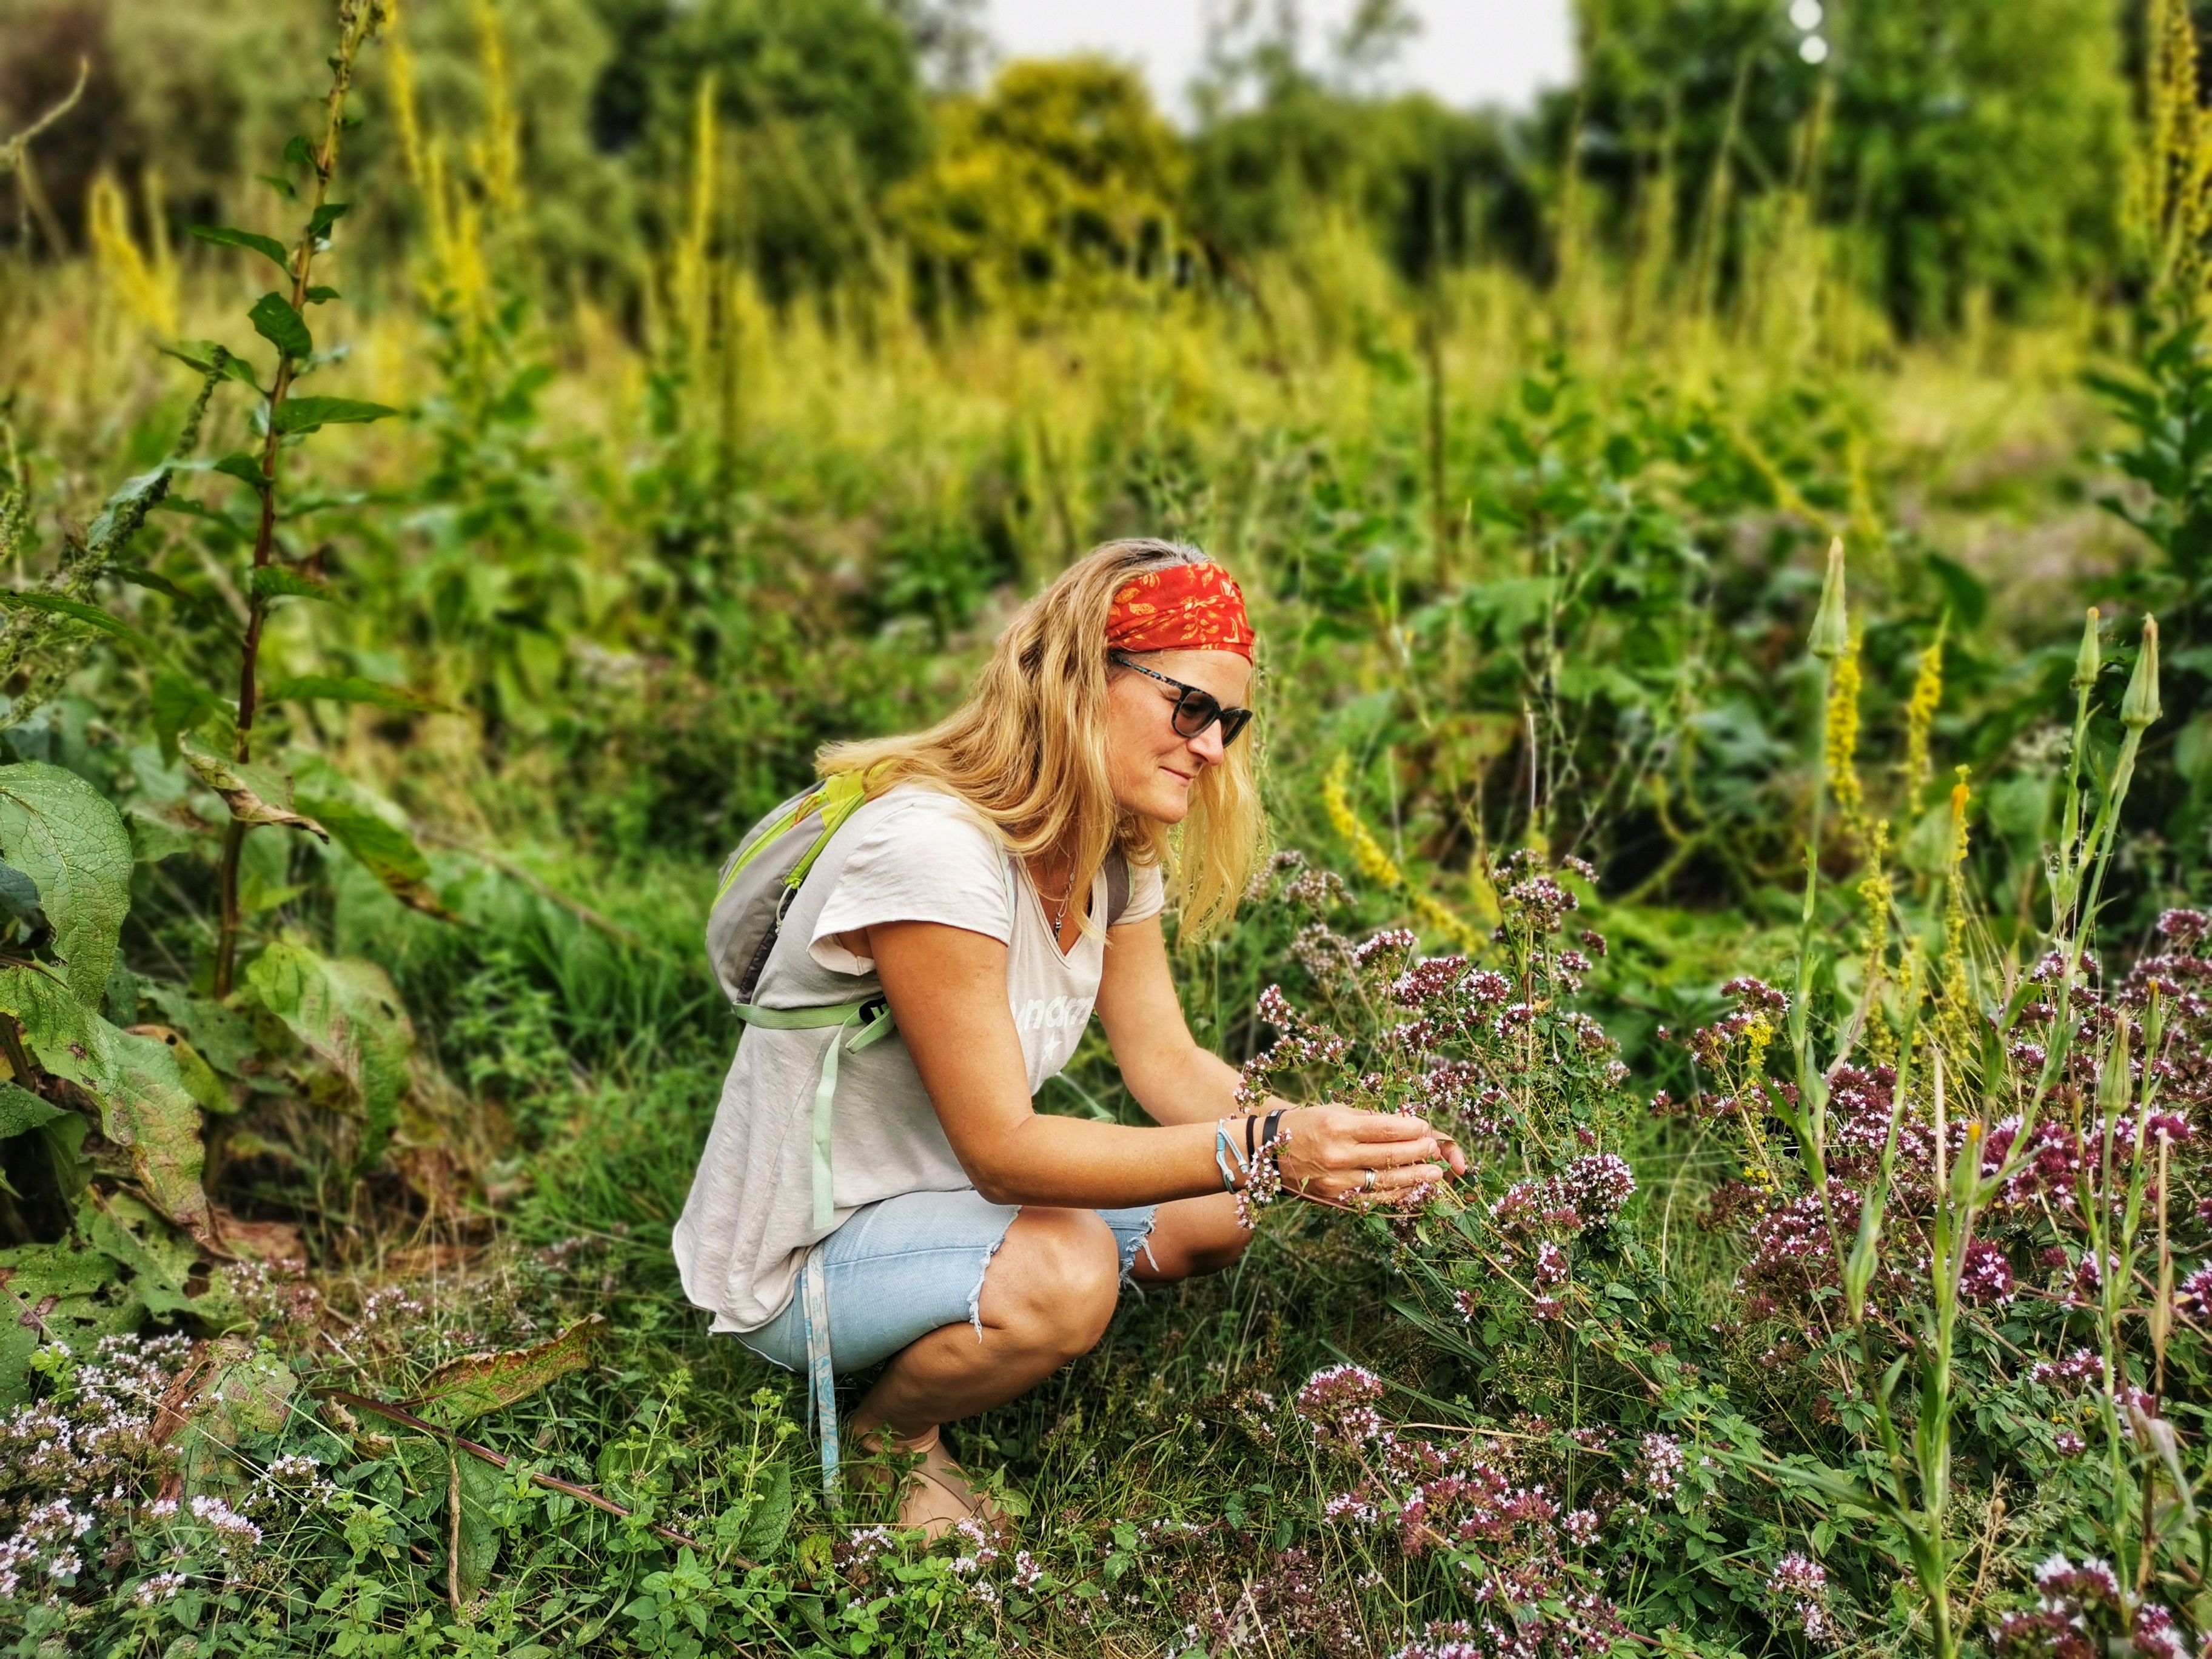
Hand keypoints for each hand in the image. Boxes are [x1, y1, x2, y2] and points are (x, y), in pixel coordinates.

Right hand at [1271, 1105, 1462, 1205]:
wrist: (1268, 1153)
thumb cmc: (1306, 1124)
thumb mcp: (1334, 1111)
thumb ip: (1369, 1119)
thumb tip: (1406, 1125)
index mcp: (1338, 1126)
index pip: (1384, 1129)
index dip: (1410, 1129)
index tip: (1425, 1127)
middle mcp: (1338, 1155)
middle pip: (1389, 1156)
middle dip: (1418, 1152)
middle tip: (1435, 1149)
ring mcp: (1337, 1181)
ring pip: (1385, 1182)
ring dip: (1414, 1177)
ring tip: (1435, 1173)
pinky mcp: (1336, 1200)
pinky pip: (1373, 1200)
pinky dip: (1395, 1195)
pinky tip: (1411, 1189)